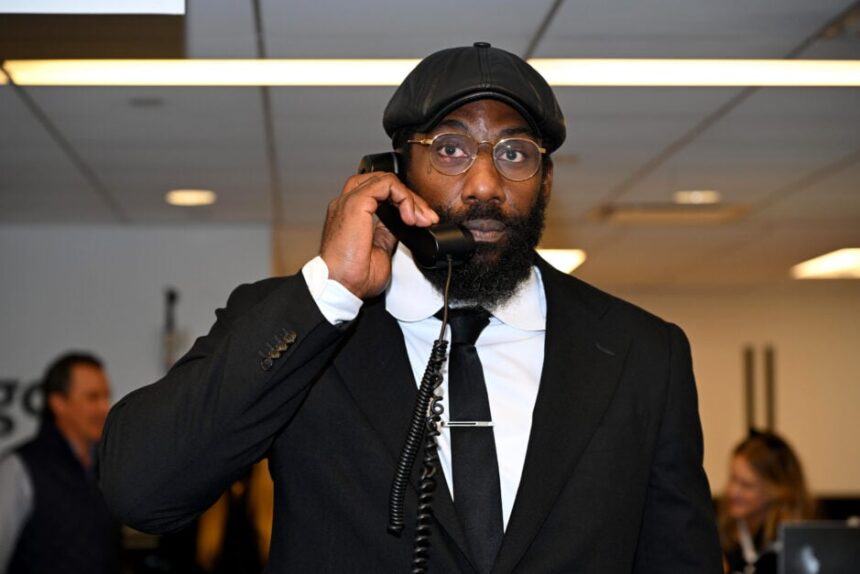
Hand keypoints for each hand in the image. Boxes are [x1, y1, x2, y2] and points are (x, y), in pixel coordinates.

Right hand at [320, 172, 438, 298]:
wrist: (340, 285)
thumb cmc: (353, 276)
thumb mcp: (380, 249)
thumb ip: (388, 231)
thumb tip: (403, 223)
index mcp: (351, 214)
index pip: (379, 192)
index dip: (403, 202)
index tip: (421, 220)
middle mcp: (347, 204)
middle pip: (383, 182)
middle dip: (410, 198)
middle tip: (426, 218)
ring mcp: (349, 201)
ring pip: (386, 180)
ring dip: (409, 197)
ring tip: (421, 218)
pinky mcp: (356, 203)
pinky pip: (386, 185)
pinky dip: (404, 197)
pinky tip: (410, 217)